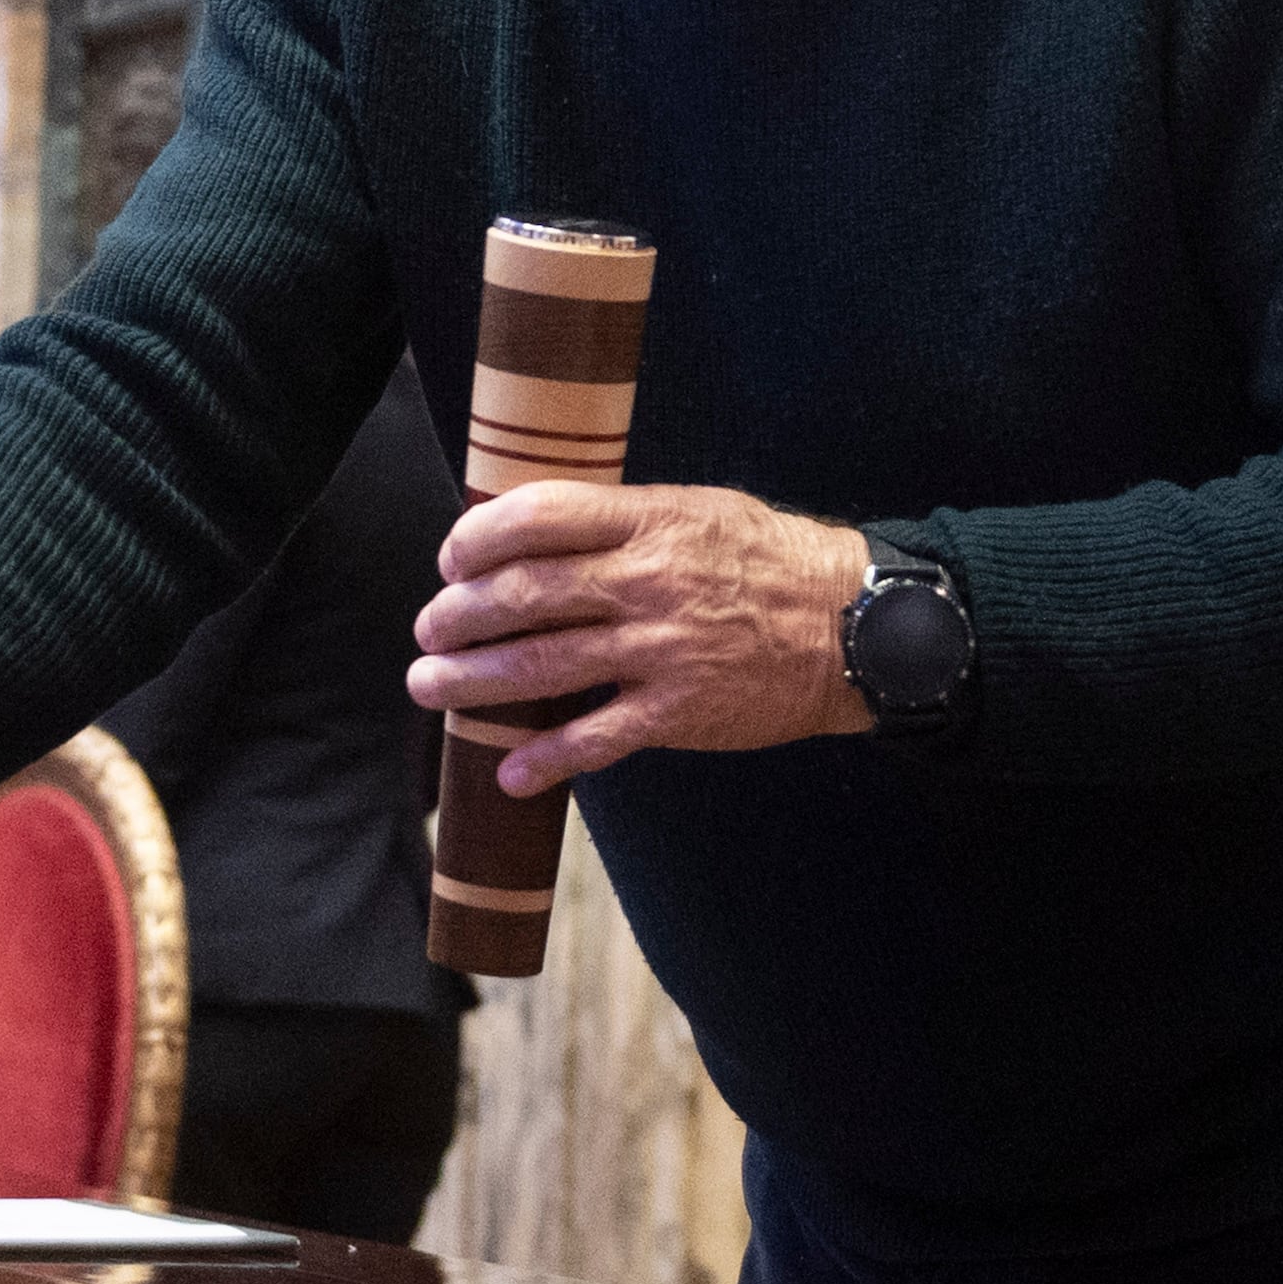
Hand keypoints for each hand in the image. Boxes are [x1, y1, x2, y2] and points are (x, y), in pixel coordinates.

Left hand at [408, 482, 876, 795]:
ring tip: (431, 686)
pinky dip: (545, 760)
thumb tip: (536, 531)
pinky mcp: (680, 712)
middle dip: (458, 616)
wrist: (854, 625)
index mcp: (648, 521)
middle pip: (523, 595)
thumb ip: (621, 520)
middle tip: (428, 631)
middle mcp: (647, 582)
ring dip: (472, 681)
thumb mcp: (697, 509)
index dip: (477, 537)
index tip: (451, 559)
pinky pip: (596, 739)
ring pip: (542, 666)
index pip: (538, 516)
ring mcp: (661, 650)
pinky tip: (511, 773)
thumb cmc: (769, 560)